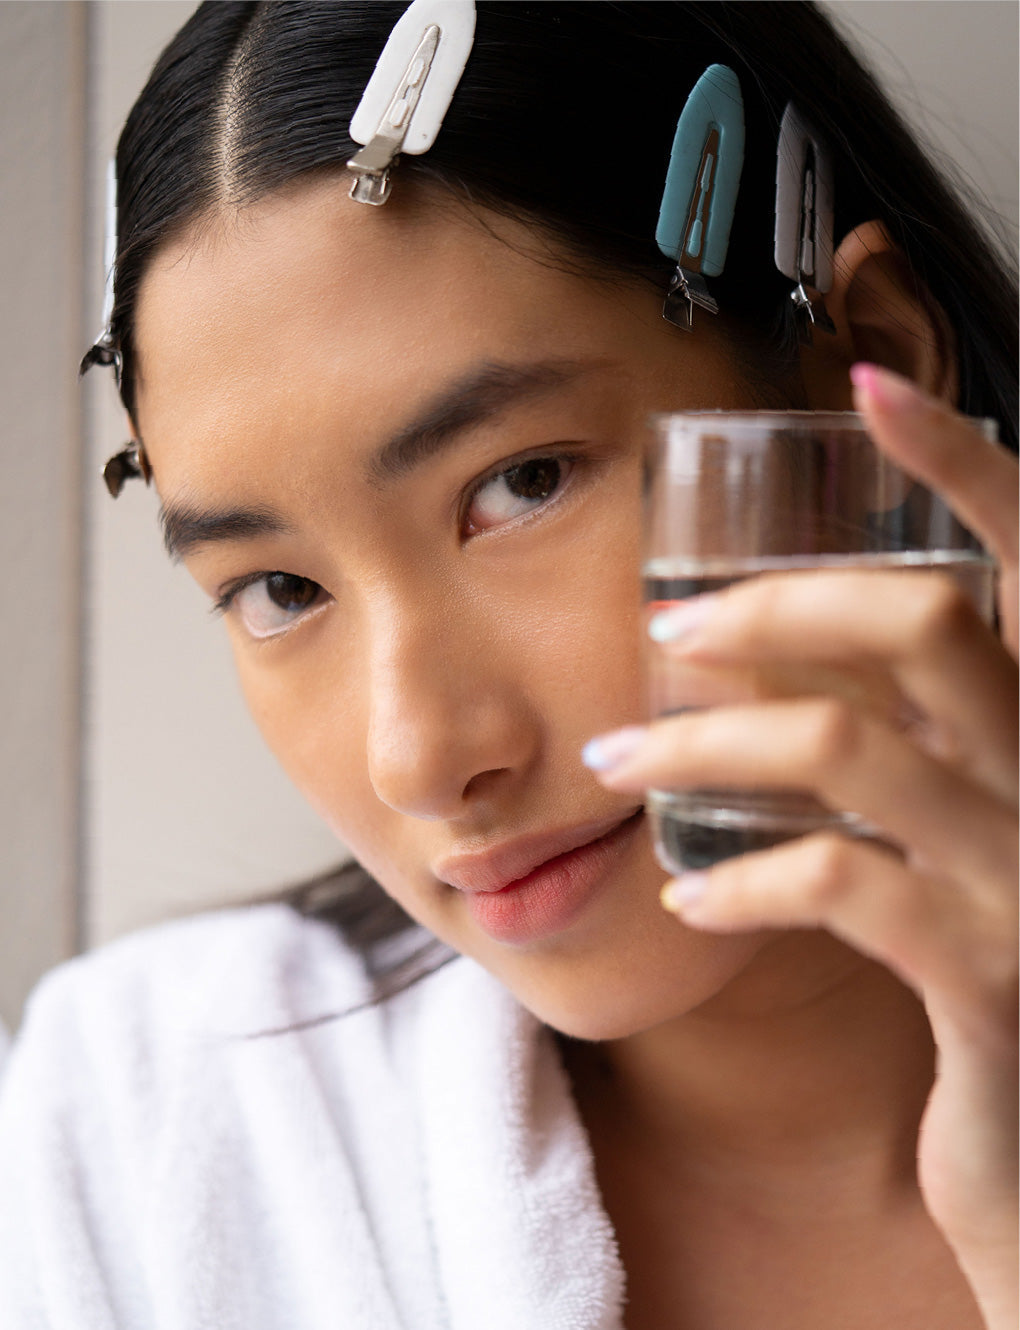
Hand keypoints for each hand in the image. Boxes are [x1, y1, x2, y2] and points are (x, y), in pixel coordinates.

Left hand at [585, 367, 1018, 1326]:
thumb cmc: (983, 965)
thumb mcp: (960, 837)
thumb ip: (910, 745)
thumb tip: (783, 661)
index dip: (963, 460)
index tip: (868, 383)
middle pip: (931, 621)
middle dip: (779, 606)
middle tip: (669, 631)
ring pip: (849, 750)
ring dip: (706, 744)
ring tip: (621, 766)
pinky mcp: (990, 978)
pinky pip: (836, 888)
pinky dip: (737, 881)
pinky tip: (686, 895)